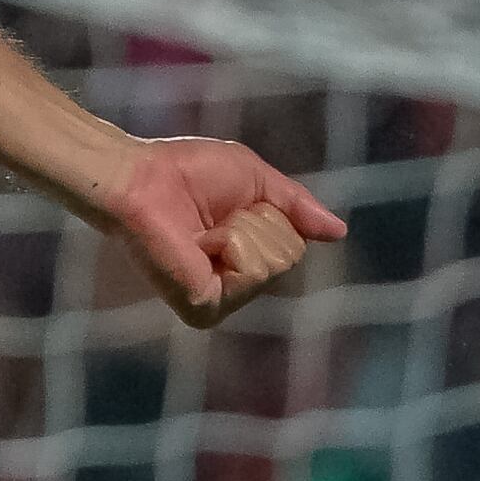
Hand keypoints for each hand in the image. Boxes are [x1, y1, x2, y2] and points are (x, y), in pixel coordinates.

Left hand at [92, 133, 345, 330]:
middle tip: (214, 217)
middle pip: (289, 256)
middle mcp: (233, 288)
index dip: (270, 213)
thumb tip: (339, 232)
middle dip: (258, 221)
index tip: (230, 205)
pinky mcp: (204, 307)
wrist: (140, 177)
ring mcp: (219, 302)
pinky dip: (230, 243)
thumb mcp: (256, 181)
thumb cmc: (186, 173)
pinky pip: (254, 270)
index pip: (293, 246)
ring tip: (202, 229)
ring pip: (275, 262)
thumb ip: (296, 207)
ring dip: (242, 230)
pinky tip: (197, 242)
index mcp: (243, 263)